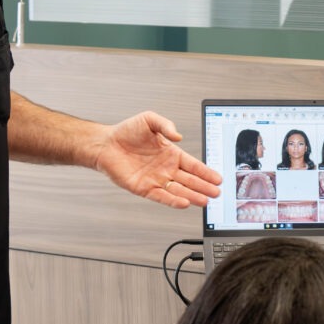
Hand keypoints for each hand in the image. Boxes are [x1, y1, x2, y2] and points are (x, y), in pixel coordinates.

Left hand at [90, 112, 221, 208]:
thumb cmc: (126, 131)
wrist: (105, 144)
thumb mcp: (149, 120)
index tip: (218, 178)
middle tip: (217, 193)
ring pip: (178, 190)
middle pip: (190, 180)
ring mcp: (156, 179)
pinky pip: (161, 196)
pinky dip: (172, 200)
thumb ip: (166, 125)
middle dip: (204, 187)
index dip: (206, 172)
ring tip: (205, 201)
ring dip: (192, 196)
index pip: (193, 165)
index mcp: (171, 154)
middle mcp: (166, 168)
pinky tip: (184, 203)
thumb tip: (178, 136)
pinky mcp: (144, 188)